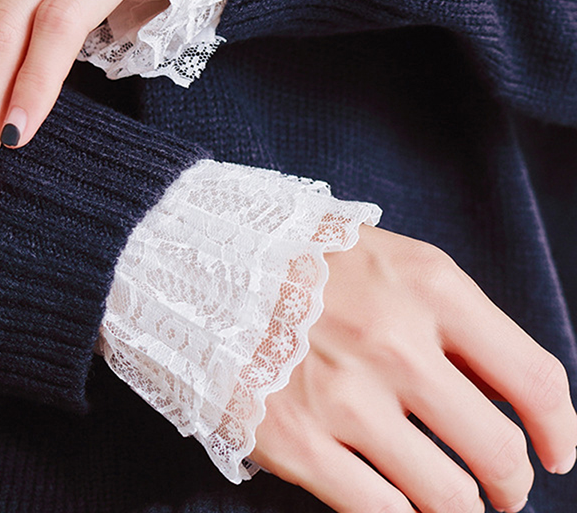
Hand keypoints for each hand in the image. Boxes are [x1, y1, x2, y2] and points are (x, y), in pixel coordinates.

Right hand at [252, 226, 576, 512]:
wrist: (204, 262)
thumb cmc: (305, 260)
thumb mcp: (388, 258)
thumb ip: (451, 316)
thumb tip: (508, 392)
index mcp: (426, 286)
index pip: (531, 377)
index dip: (558, 428)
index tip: (556, 450)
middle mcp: (393, 342)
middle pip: (497, 451)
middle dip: (512, 482)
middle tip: (503, 488)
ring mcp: (343, 397)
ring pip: (447, 497)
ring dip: (461, 507)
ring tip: (452, 498)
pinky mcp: (296, 441)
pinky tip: (400, 503)